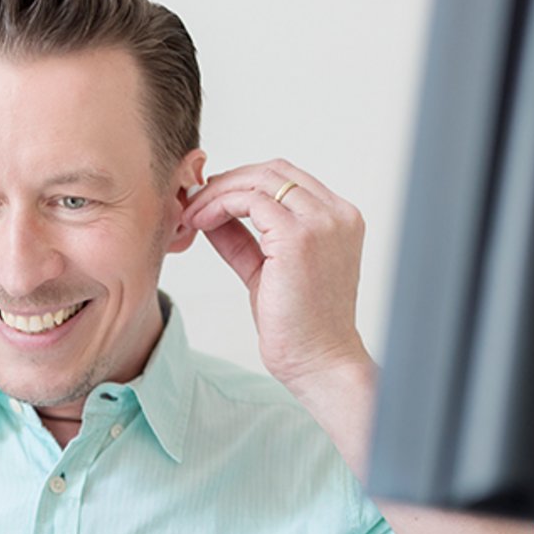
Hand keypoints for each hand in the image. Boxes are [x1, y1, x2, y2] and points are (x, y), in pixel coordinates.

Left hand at [182, 159, 370, 390]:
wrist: (320, 363)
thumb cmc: (300, 328)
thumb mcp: (267, 271)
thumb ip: (244, 239)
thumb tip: (212, 214)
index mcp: (340, 219)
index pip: (287, 178)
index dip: (244, 183)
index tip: (211, 201)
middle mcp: (337, 214)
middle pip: (274, 170)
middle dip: (228, 181)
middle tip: (195, 202)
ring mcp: (321, 222)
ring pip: (259, 180)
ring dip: (219, 192)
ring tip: (193, 214)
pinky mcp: (299, 237)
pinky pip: (249, 200)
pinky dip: (219, 205)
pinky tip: (201, 223)